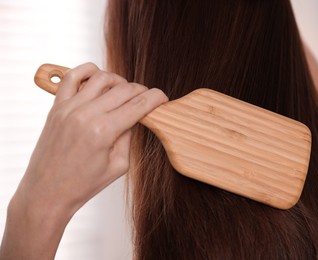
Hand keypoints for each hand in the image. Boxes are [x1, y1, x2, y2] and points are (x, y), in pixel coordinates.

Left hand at [0, 63, 167, 259]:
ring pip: (102, 77)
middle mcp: (85, 114)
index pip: (138, 104)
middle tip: (146, 100)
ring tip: (123, 93)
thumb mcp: (118, 165)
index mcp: (103, 131)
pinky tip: (98, 80)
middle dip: (141, 91)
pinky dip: (88, 72)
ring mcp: (68, 108)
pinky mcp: (56, 107)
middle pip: (124, 89)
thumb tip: (135, 116)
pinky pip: (71, 77)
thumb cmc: (81, 184)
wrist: (46, 192)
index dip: (156, 98)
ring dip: (119, 81)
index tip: (162, 98)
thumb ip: (129, 136)